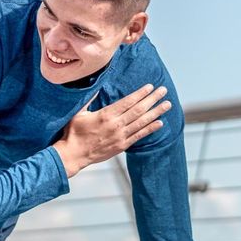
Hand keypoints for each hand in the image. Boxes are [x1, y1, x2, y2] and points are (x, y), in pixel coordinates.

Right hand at [53, 84, 170, 176]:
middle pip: (138, 109)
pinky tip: (160, 123)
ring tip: (167, 104)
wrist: (73, 154)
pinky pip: (139, 135)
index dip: (140, 93)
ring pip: (142, 122)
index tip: (150, 86)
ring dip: (156, 112)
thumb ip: (88, 100)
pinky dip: (150, 129)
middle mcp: (116, 124)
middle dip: (152, 99)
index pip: (128, 101)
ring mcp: (120, 136)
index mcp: (105, 114)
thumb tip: (96, 88)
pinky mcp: (121, 145)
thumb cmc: (73, 133)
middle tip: (163, 90)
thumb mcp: (77, 114)